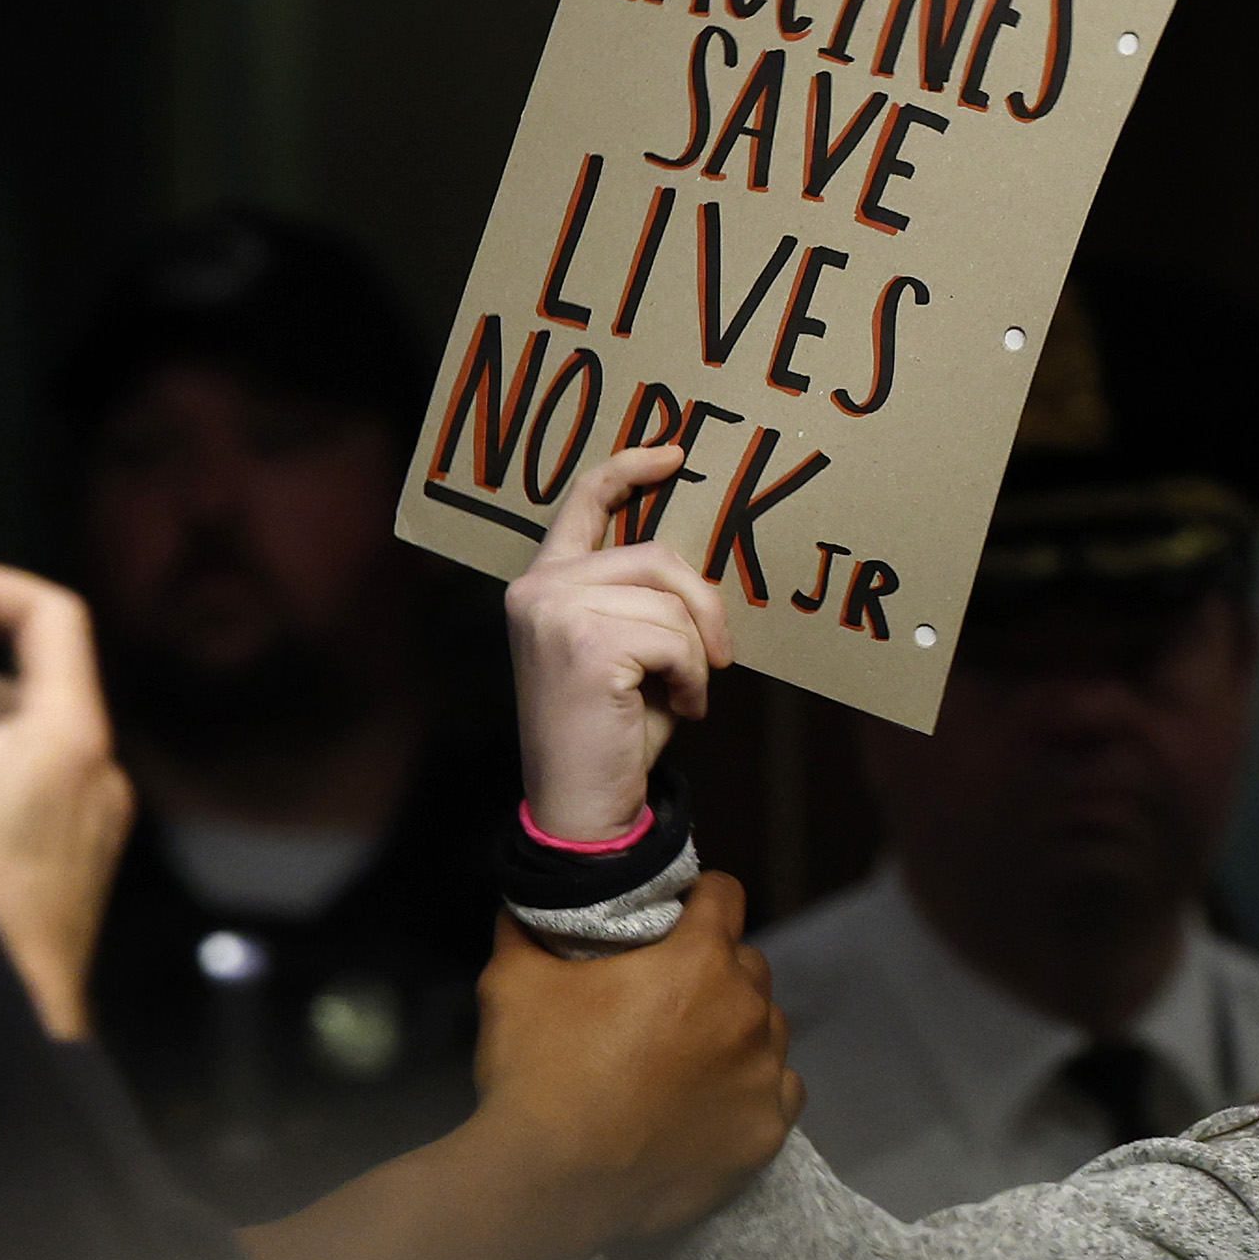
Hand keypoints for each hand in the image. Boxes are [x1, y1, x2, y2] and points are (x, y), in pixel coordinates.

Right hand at [230, 870, 800, 1259]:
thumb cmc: (537, 1073)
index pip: (725, 896)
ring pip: (769, 1029)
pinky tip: (715, 1100)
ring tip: (692, 1054)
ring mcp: (763, 1077)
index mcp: (699, 961)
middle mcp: (747, 1012)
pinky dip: (754, 1087)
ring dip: (739, 1029)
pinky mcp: (766, 1133)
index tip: (677, 915)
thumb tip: (525, 904)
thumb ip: (528, 930)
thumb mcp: (513, 982)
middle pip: (749, 966)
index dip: (699, 898)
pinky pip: (779, 1091)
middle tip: (671, 996)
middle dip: (716, 969)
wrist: (552, 1184)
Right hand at [505, 441, 731, 840]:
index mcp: (542, 584)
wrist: (579, 806)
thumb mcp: (624, 652)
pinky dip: (692, 677)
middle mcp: (538, 589)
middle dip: (703, 604)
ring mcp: (555, 611)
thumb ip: (639, 602)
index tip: (674, 453)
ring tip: (684, 695)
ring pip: (670, 601)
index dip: (628, 468)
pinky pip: (675, 638)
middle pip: (654, 554)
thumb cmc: (608, 735)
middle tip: (720, 657)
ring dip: (696, 654)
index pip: (581, 502)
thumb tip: (695, 570)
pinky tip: (679, 709)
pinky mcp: (584, 642)